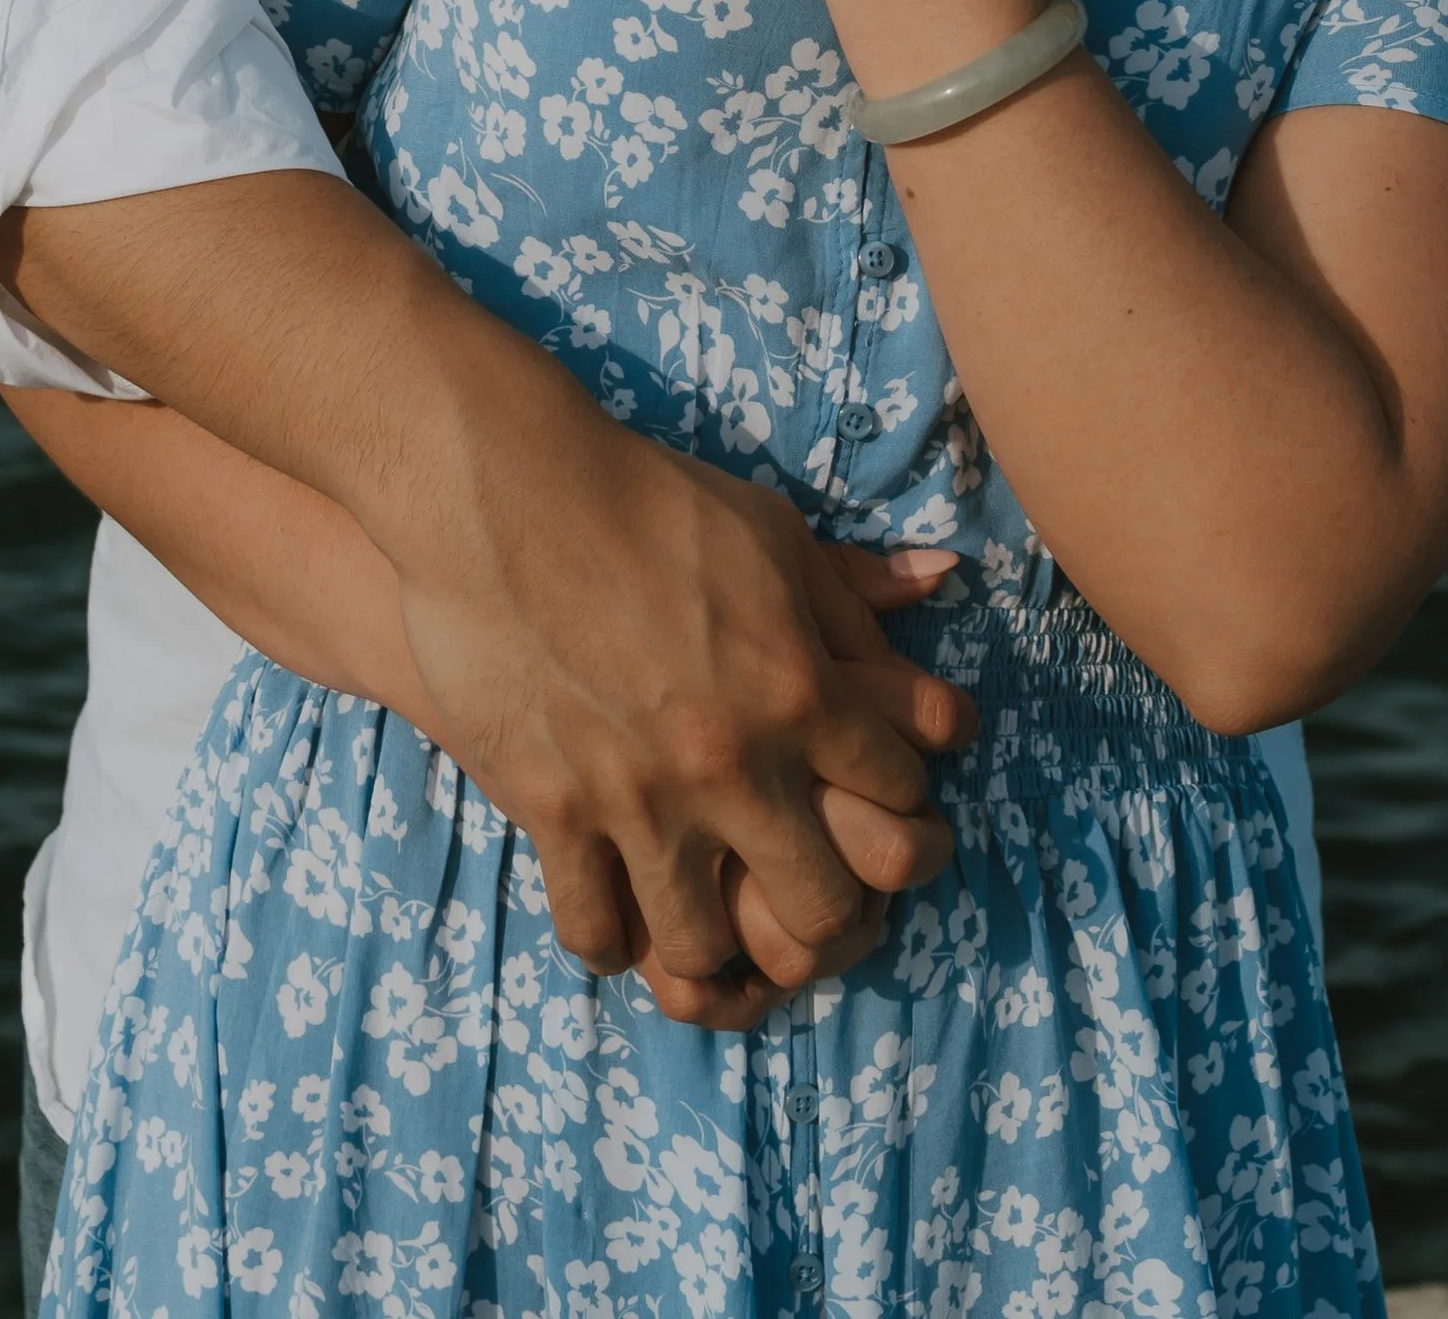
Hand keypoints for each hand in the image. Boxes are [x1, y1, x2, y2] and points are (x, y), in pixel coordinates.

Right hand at [391, 402, 974, 1010]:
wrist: (508, 498)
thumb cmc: (651, 504)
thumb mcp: (772, 531)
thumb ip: (854, 586)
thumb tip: (940, 578)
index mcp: (800, 690)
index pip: (897, 796)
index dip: (898, 802)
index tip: (870, 796)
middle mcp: (732, 764)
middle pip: (821, 910)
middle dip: (825, 910)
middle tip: (801, 886)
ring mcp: (640, 800)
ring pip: (704, 948)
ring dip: (715, 940)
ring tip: (708, 911)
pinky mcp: (554, 812)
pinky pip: (597, 931)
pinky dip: (615, 938)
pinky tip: (623, 908)